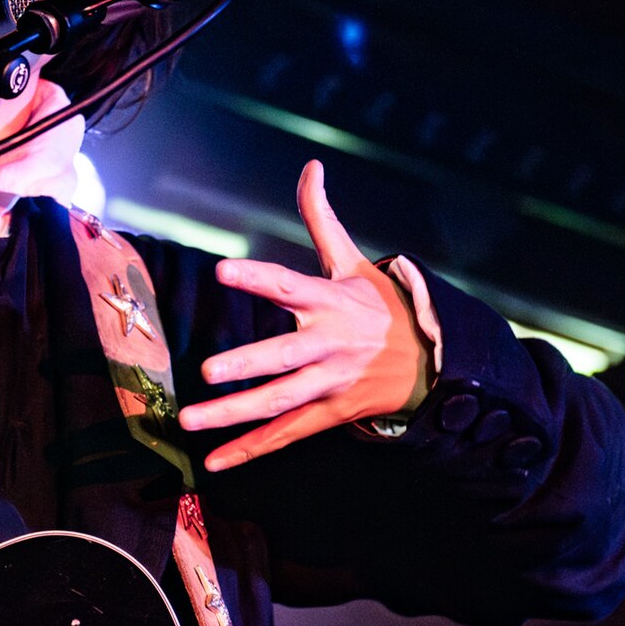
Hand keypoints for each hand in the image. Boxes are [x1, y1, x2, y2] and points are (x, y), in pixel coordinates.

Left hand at [178, 159, 431, 470]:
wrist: (434, 359)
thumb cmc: (379, 304)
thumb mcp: (353, 260)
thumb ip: (321, 217)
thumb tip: (311, 166)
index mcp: (331, 301)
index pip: (289, 285)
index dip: (258, 278)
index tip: (223, 271)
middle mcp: (330, 344)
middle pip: (285, 356)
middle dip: (249, 364)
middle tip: (208, 370)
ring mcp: (331, 383)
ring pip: (281, 402)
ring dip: (235, 415)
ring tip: (190, 419)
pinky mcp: (332, 413)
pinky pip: (287, 433)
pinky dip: (251, 449)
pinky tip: (213, 460)